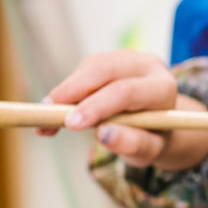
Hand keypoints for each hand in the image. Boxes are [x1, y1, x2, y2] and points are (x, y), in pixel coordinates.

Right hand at [43, 50, 207, 169]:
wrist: (157, 124)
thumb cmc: (153, 138)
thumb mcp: (149, 150)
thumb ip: (132, 144)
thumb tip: (104, 135)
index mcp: (163, 88)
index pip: (127, 91)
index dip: (96, 106)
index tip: (70, 124)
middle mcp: (147, 65)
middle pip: (104, 70)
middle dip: (71, 92)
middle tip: (46, 116)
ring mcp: (127, 58)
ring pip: (89, 68)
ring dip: (64, 93)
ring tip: (45, 123)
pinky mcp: (109, 59)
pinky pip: (82, 71)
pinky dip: (65, 91)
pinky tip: (55, 112)